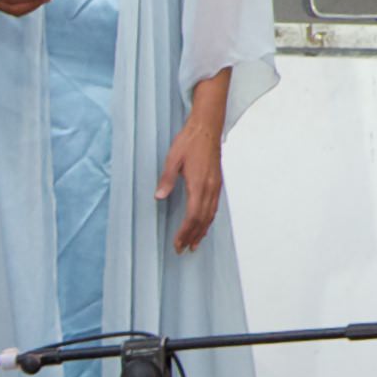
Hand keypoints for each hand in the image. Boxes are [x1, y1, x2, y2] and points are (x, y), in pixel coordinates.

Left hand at [156, 112, 224, 253]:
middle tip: (184, 249)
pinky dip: (208, 219)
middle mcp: (210, 188)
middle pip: (202, 220)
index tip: (177, 243)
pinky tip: (204, 223)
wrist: (207, 127)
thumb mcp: (173, 159)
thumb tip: (159, 196)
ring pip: (210, 215)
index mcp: (198, 184)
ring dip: (202, 230)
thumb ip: (166, 179)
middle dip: (193, 236)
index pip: (192, 216)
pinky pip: (214, 207)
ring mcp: (215, 186)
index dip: (185, 232)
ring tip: (195, 243)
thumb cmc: (190, 141)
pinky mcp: (217, 182)